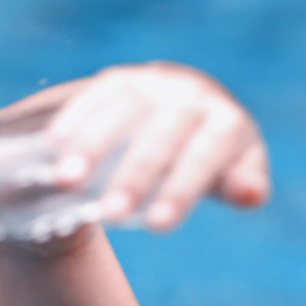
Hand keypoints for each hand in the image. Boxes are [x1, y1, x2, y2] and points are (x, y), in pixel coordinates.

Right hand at [46, 62, 270, 230]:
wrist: (193, 103)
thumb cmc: (218, 154)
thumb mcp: (237, 170)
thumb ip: (243, 183)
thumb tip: (252, 193)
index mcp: (227, 121)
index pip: (204, 157)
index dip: (181, 190)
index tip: (158, 226)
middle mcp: (191, 95)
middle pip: (161, 137)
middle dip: (135, 175)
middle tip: (111, 214)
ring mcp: (154, 83)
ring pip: (122, 111)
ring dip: (92, 144)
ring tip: (66, 181)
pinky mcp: (121, 79)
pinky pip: (97, 95)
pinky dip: (75, 117)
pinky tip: (53, 143)